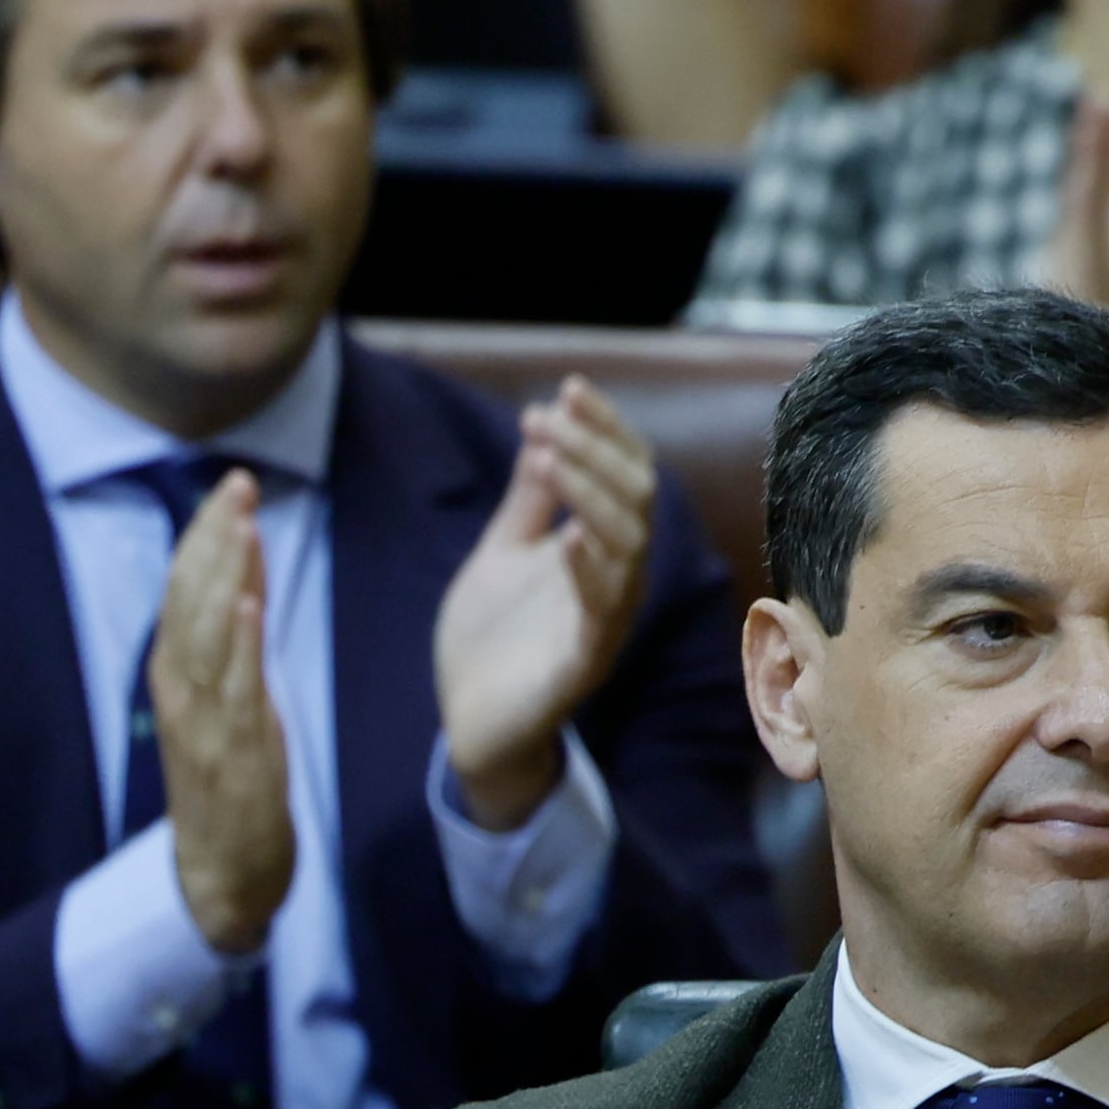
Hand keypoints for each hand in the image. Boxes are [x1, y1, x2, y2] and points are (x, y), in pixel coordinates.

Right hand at [149, 471, 294, 955]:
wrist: (219, 876)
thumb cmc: (227, 784)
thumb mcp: (231, 702)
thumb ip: (234, 644)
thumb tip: (243, 578)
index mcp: (179, 675)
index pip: (186, 591)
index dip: (205, 537)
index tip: (231, 485)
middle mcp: (181, 691)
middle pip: (190, 601)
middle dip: (212, 539)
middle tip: (237, 483)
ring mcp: (201, 724)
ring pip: (204, 636)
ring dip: (221, 576)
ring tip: (240, 524)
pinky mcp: (228, 756)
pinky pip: (230, 693)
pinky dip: (234, 645)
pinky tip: (244, 604)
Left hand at [432, 376, 653, 827]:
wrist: (471, 720)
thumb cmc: (494, 637)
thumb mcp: (505, 550)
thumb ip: (530, 499)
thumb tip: (544, 427)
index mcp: (602, 549)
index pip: (626, 475)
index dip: (605, 430)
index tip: (569, 388)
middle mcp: (616, 580)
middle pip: (637, 501)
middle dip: (598, 450)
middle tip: (552, 415)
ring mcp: (604, 622)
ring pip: (629, 548)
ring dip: (592, 494)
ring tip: (552, 455)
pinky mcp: (582, 664)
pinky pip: (602, 614)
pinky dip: (589, 572)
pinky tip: (568, 539)